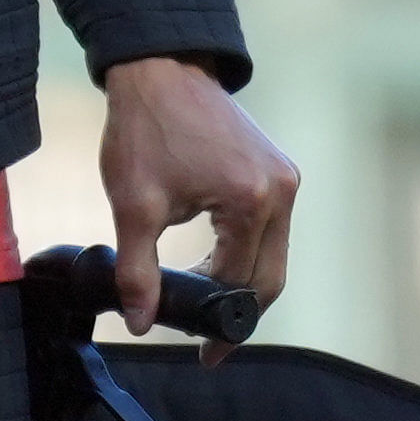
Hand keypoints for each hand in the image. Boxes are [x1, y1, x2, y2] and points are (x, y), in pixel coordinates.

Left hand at [95, 57, 299, 327]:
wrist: (160, 70)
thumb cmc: (146, 131)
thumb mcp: (134, 206)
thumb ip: (138, 272)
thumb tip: (140, 323)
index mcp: (252, 201)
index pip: (239, 284)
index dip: (215, 321)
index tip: (199, 349)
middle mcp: (280, 191)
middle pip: (270, 278)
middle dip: (239, 314)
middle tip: (208, 342)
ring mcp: (284, 179)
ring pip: (273, 256)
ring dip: (242, 284)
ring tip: (203, 305)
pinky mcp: (277, 171)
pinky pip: (270, 230)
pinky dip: (246, 255)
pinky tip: (213, 268)